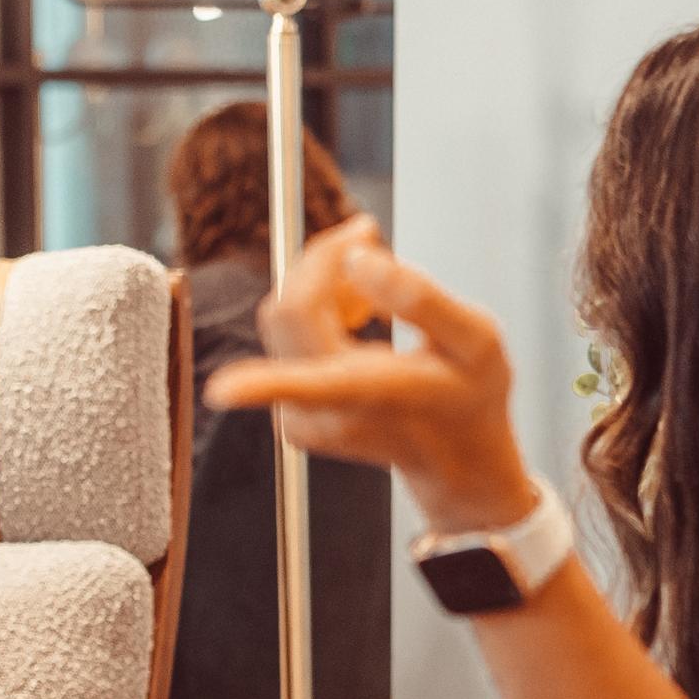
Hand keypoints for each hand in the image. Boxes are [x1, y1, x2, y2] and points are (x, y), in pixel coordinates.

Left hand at [202, 216, 538, 534]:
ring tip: (376, 295)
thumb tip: (358, 259)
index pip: (307, 380)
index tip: (222, 391)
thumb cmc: (470, 397)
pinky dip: (319, 310)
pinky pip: (286, 335)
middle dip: (325, 261)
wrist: (457, 458)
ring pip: (285, 315)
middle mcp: (322, 411)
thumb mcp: (477, 341)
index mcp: (368, 395)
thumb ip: (420, 298)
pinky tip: (360, 319)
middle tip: (371, 240)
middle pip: (291, 307)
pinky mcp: (290, 413)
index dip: (262, 383)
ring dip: (324, 284)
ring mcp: (300, 417)